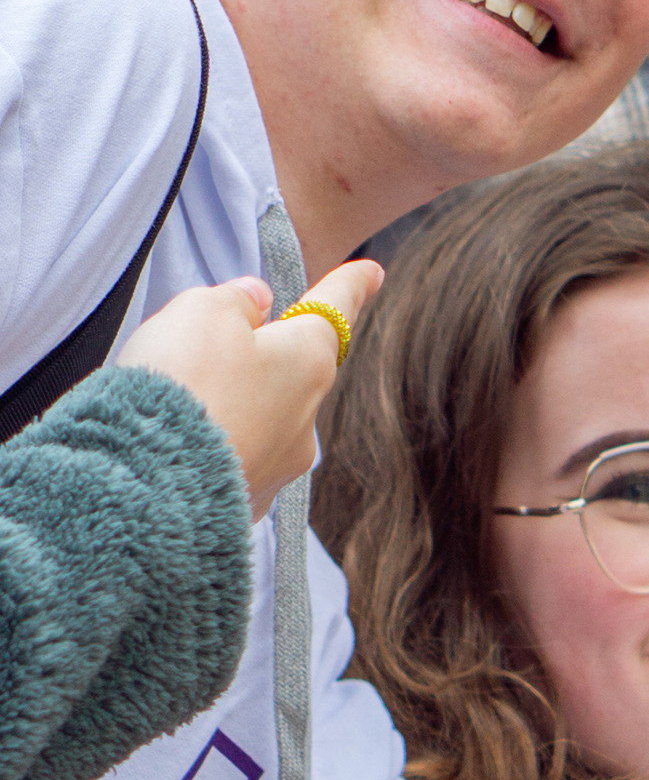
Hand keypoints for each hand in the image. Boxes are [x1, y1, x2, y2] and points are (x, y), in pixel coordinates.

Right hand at [123, 260, 382, 517]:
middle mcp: (305, 418)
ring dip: (228, 406)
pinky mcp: (243, 506)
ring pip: (258, 418)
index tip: (372, 272)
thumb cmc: (179, 387)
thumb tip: (256, 303)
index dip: (351, 284)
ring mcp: (277, 468)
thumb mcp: (200, 311)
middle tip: (202, 347)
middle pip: (290, 369)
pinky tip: (173, 448)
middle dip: (258, 355)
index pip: (335, 309)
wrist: (144, 487)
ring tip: (170, 404)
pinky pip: (231, 462)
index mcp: (307, 360)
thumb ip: (235, 299)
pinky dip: (209, 448)